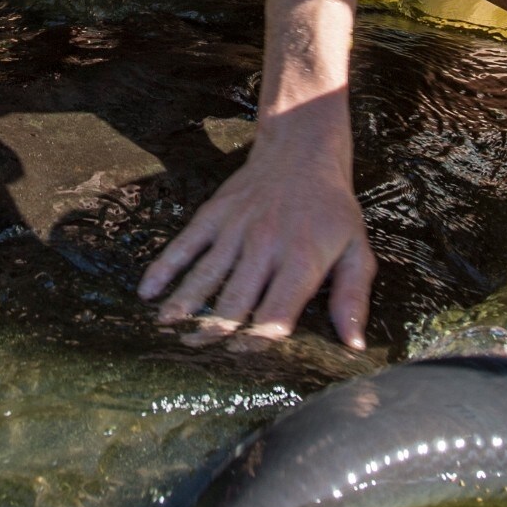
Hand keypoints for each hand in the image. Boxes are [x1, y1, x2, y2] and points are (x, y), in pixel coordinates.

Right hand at [138, 103, 376, 348]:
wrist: (302, 152)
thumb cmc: (332, 210)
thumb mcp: (357, 250)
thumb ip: (353, 298)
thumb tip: (353, 345)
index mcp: (301, 259)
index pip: (276, 312)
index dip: (258, 339)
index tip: (242, 355)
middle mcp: (265, 245)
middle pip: (234, 299)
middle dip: (213, 330)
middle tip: (195, 352)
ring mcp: (236, 228)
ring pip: (205, 275)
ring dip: (184, 304)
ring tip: (166, 329)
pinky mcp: (215, 214)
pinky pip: (186, 243)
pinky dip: (165, 267)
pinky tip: (148, 291)